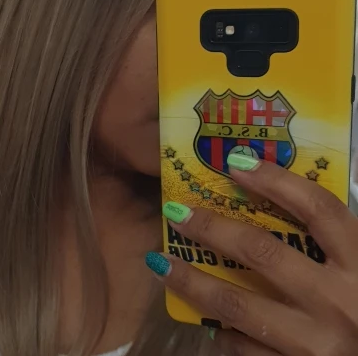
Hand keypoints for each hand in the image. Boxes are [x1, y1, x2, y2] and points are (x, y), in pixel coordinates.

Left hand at [145, 157, 357, 355]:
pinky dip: (220, 330)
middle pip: (261, 252)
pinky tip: (204, 317)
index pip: (317, 209)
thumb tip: (278, 190)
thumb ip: (332, 235)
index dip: (275, 181)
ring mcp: (317, 343)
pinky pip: (246, 349)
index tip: (235, 161)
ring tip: (160, 263)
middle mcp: (339, 301)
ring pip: (237, 304)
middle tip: (175, 211)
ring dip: (192, 282)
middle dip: (211, 228)